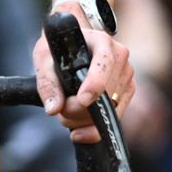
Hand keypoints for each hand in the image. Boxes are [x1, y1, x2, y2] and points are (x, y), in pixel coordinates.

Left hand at [32, 15, 135, 144]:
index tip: (82, 100)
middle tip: (59, 110)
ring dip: (84, 120)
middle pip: (105, 93)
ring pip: (110, 109)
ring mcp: (126, 75)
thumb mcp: (44, 58)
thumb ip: (47, 83)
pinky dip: (95, 127)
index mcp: (102, 42)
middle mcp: (119, 57)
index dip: (95, 84)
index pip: (104, 64)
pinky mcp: (127, 91)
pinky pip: (115, 117)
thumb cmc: (60, 48)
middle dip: (79, 109)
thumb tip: (54, 108)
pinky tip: (79, 128)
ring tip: (65, 114)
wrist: (74, 43)